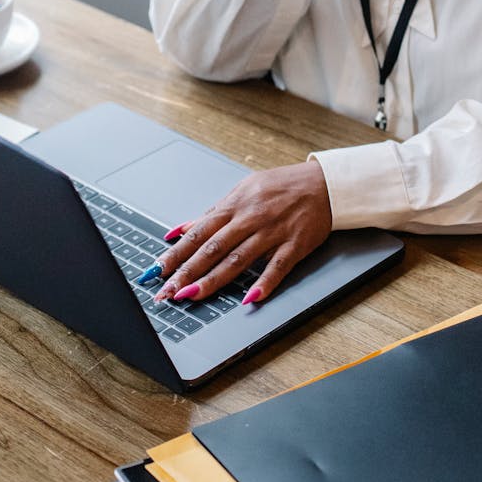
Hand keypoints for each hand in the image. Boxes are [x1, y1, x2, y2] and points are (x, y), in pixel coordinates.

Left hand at [153, 160, 332, 305]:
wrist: (324, 183)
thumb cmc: (282, 186)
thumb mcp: (244, 191)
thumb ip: (213, 213)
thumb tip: (181, 228)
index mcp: (236, 205)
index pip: (199, 232)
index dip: (177, 253)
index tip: (157, 271)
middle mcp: (251, 218)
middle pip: (213, 248)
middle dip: (187, 271)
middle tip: (167, 291)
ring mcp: (273, 232)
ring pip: (239, 259)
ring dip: (214, 279)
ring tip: (193, 296)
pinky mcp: (295, 244)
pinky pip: (278, 266)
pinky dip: (264, 283)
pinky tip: (251, 299)